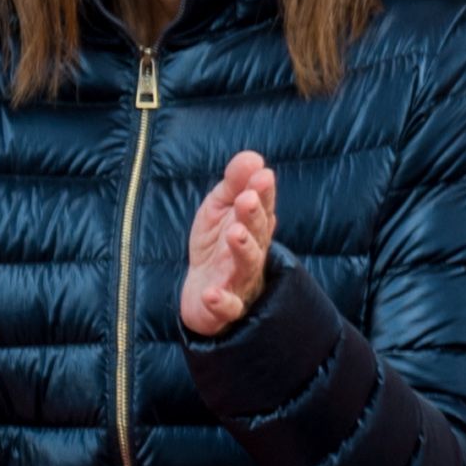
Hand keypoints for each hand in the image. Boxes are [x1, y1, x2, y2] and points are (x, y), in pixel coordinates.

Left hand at [183, 151, 277, 335]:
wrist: (202, 296)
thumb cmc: (215, 247)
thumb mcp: (219, 210)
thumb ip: (234, 184)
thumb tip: (253, 157)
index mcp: (253, 230)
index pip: (262, 210)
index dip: (263, 194)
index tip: (262, 176)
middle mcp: (251, 255)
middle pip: (257, 236)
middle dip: (253, 217)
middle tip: (247, 199)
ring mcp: (240, 282)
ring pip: (246, 266)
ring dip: (242, 250)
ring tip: (234, 233)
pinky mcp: (225, 309)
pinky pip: (228, 307)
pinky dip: (222, 302)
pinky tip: (212, 293)